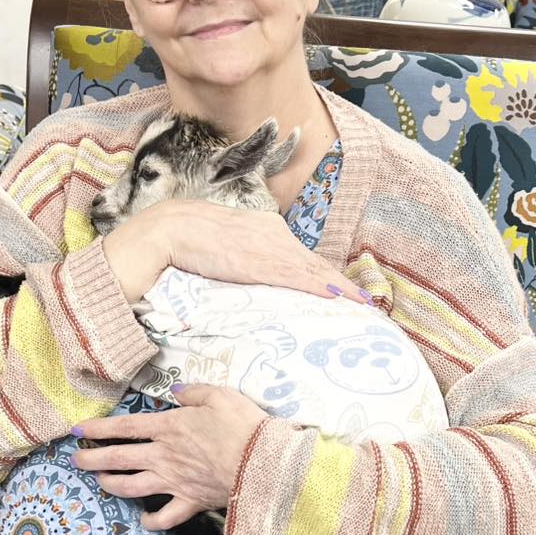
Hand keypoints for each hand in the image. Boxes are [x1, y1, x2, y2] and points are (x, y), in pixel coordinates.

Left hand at [71, 384, 267, 531]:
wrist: (264, 463)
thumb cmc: (243, 426)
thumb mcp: (220, 396)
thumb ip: (195, 392)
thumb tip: (177, 392)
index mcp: (169, 427)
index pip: (124, 427)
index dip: (97, 428)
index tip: (77, 430)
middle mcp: (163, 456)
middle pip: (118, 458)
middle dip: (92, 460)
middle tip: (75, 461)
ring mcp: (174, 482)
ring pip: (131, 487)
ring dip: (110, 485)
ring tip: (99, 483)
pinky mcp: (190, 502)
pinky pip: (164, 517)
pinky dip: (151, 521)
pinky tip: (143, 521)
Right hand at [103, 199, 372, 306]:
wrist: (170, 231)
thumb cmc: (186, 243)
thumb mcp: (221, 251)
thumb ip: (239, 263)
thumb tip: (245, 283)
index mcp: (265, 229)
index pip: (301, 257)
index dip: (322, 275)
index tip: (342, 291)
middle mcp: (274, 235)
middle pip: (314, 263)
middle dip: (340, 284)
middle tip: (365, 302)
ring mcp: (271, 247)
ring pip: (314, 270)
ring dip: (340, 290)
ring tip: (363, 305)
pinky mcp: (265, 262)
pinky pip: (302, 277)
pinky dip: (324, 288)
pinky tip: (342, 298)